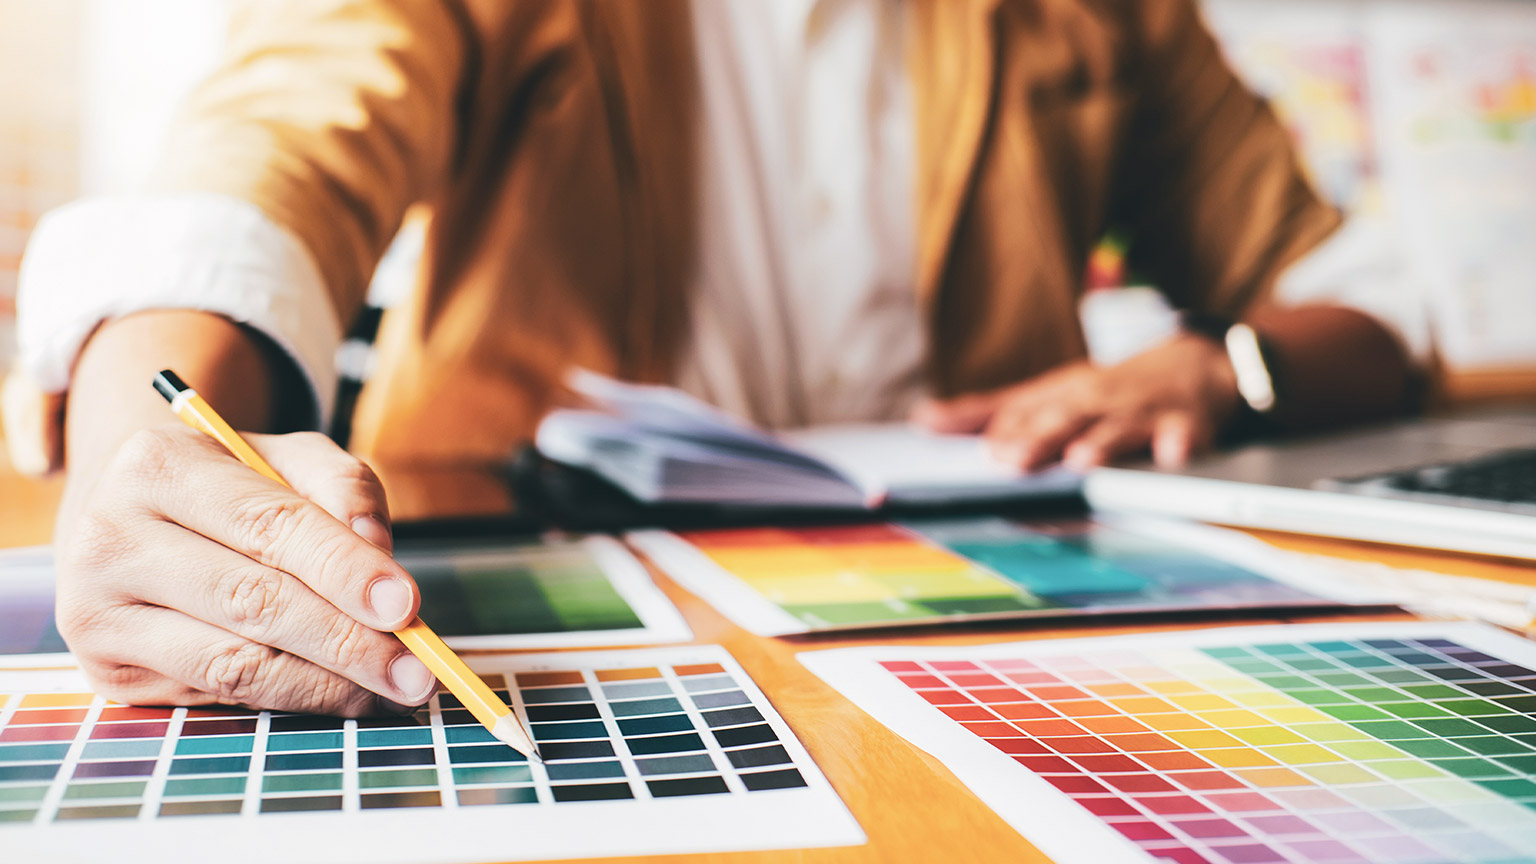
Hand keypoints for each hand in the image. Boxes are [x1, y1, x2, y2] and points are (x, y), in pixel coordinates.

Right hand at [53, 428, 432, 715]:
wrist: (132, 520)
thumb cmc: (230, 488)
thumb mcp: (287, 459)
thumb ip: (342, 487)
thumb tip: (380, 554)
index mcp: (159, 465)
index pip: (270, 525)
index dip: (344, 570)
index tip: (406, 606)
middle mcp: (111, 538)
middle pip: (253, 601)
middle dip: (348, 641)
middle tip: (416, 669)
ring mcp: (98, 613)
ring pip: (235, 663)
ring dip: (326, 684)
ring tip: (389, 688)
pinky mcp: (106, 673)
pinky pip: (217, 696)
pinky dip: (288, 698)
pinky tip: (336, 693)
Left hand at [914, 334, 1240, 471]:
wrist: (1194, 364)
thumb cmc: (1108, 390)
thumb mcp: (1049, 394)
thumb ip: (988, 411)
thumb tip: (923, 420)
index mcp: (1062, 393)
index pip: (1027, 410)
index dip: (1006, 431)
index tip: (981, 453)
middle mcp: (1097, 399)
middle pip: (1067, 416)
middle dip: (1041, 437)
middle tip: (1015, 459)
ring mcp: (1142, 410)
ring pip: (1120, 426)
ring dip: (1103, 441)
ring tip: (1083, 459)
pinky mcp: (1186, 423)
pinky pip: (1184, 433)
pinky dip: (1179, 443)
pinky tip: (1173, 455)